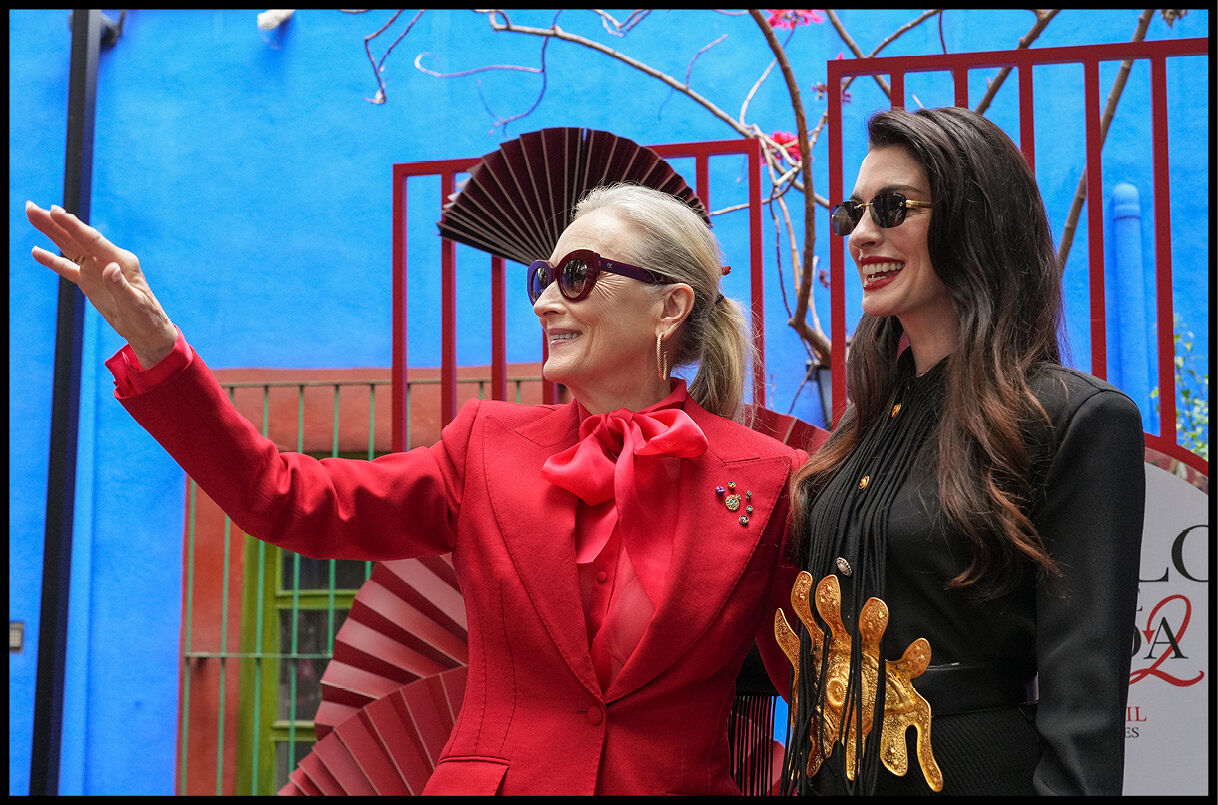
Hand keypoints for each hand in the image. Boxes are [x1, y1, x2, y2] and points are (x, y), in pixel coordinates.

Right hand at [26, 201, 177, 368]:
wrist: (148, 331)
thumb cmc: (146, 317)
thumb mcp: (135, 304)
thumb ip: (120, 286)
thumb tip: (109, 268)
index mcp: (121, 260)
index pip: (92, 239)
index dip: (72, 225)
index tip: (54, 211)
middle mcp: (107, 259)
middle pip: (76, 237)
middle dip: (54, 222)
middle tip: (31, 207)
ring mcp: (96, 269)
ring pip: (69, 247)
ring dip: (50, 232)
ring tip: (32, 215)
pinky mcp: (89, 281)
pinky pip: (68, 268)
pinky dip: (52, 260)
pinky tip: (36, 251)